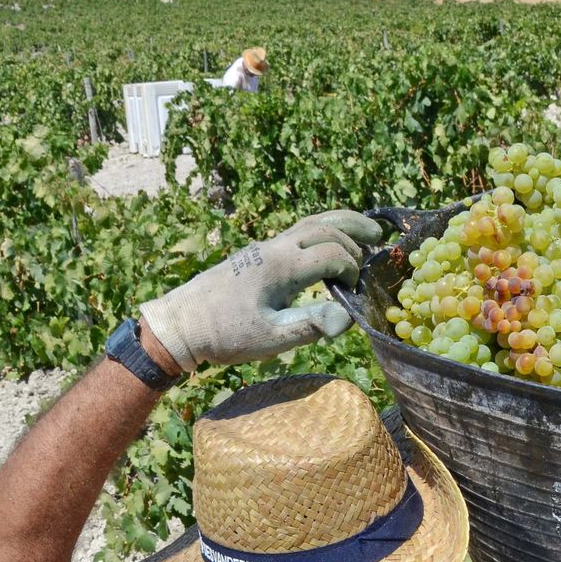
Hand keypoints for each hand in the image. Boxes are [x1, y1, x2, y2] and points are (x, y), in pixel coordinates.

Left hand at [139, 210, 381, 370]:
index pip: (332, 252)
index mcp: (281, 266)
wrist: (181, 323)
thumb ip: (311, 325)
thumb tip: (348, 316)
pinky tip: (329, 243)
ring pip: (310, 223)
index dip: (352, 269)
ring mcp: (265, 248)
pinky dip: (322, 230)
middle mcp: (274, 248)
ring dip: (340, 223)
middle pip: (324, 226)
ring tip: (366, 229)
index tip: (354, 292)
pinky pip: (298, 231)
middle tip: (379, 244)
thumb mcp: (270, 338)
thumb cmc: (224, 335)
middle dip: (355, 234)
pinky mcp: (257, 254)